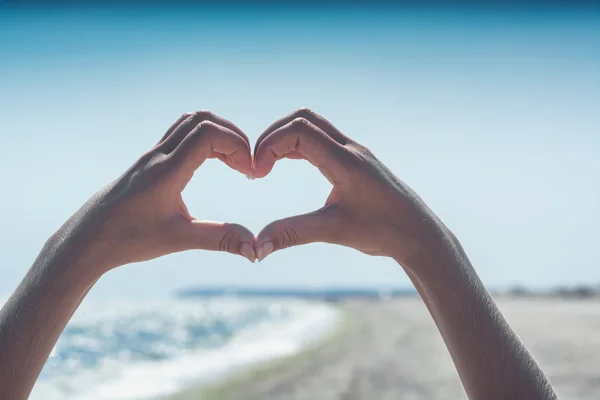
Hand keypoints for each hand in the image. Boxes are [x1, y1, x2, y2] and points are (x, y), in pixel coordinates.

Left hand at [51, 111, 256, 274]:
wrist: (87, 239)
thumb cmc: (128, 240)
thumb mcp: (179, 240)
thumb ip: (219, 239)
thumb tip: (254, 250)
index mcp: (167, 171)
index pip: (208, 134)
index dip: (236, 145)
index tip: (248, 172)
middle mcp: (158, 156)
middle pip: (202, 119)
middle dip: (232, 136)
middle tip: (245, 165)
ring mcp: (151, 156)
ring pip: (189, 123)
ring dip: (217, 135)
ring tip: (233, 163)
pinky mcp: (149, 161)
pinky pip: (180, 135)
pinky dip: (204, 140)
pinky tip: (211, 164)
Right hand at [253, 108, 445, 267]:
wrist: (418, 233)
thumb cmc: (383, 231)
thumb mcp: (334, 232)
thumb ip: (293, 234)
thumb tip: (258, 247)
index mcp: (346, 162)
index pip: (299, 131)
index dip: (269, 146)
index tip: (258, 174)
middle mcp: (351, 149)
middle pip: (303, 118)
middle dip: (273, 136)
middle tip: (257, 165)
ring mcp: (354, 152)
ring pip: (313, 125)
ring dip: (285, 138)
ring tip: (267, 166)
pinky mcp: (356, 159)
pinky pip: (322, 138)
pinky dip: (298, 145)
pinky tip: (286, 164)